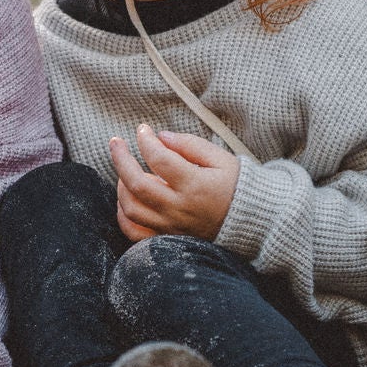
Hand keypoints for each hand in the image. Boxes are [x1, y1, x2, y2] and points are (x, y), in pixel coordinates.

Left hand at [109, 125, 239, 242]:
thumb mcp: (221, 159)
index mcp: (195, 185)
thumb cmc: (237, 186)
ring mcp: (171, 226)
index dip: (146, 140)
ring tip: (124, 170)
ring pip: (131, 209)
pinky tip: (125, 198)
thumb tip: (160, 136)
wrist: (251, 222)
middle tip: (115, 142)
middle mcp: (180, 208)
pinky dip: (123, 216)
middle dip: (121, 159)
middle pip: (137, 184)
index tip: (143, 129)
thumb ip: (190, 145)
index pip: (159, 159)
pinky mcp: (168, 238)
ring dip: (121, 186)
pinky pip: (135, 233)